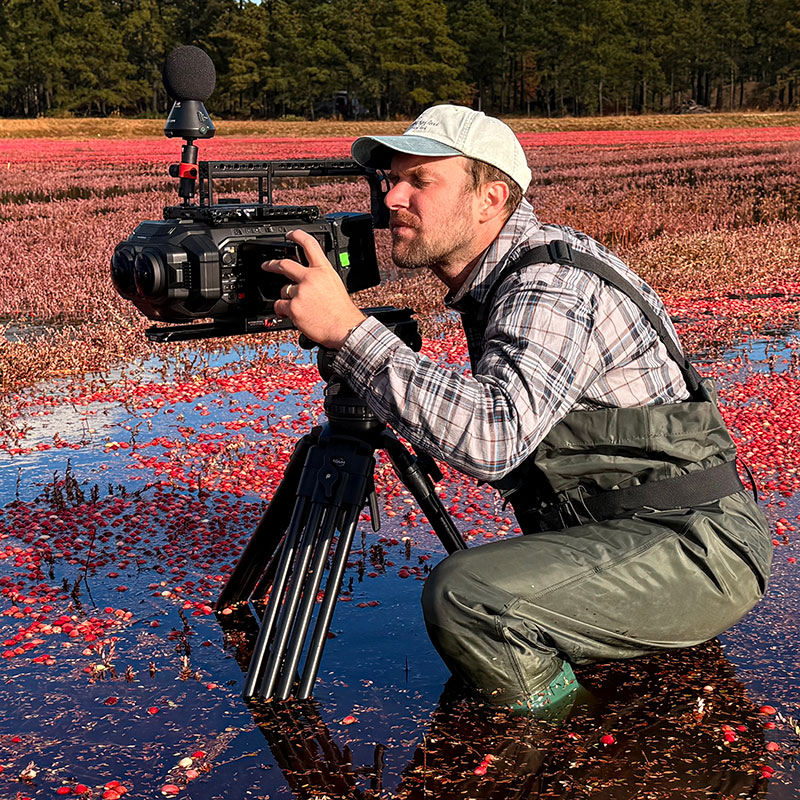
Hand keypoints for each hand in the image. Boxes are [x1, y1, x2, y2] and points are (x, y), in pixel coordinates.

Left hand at [262, 230, 366, 348]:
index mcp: (323, 270)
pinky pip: (279, 305)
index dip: (297, 236)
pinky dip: (282, 311)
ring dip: (287, 298)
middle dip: (272, 264)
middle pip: (285, 264)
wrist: (344, 328)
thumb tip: (307, 276)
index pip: (309, 244)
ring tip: (299, 307)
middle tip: (266, 265)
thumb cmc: (342, 310)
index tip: (289, 235)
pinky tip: (291, 315)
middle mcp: (311, 278)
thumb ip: (320, 276)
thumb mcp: (335, 284)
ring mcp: (301, 292)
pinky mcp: (293, 307)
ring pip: (283, 290)